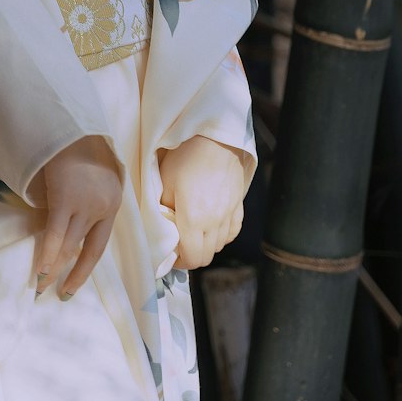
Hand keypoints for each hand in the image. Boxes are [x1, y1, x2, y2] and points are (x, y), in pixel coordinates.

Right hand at [27, 135, 122, 299]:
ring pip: (69, 244)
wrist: (72, 127)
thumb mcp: (93, 179)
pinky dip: (48, 253)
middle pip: (84, 249)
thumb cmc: (80, 149)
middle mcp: (103, 208)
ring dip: (54, 267)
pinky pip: (55, 233)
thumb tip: (67, 228)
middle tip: (56, 292)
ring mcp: (86, 204)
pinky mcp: (66, 199)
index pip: (99, 245)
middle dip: (69, 273)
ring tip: (41, 283)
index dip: (84, 268)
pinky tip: (40, 269)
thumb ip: (85, 203)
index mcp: (112, 204)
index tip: (72, 287)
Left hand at [157, 135, 245, 269]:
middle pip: (206, 257)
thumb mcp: (164, 183)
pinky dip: (222, 235)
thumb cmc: (184, 157)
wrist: (214, 137)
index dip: (179, 262)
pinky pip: (233, 231)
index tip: (171, 255)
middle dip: (191, 257)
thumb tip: (163, 230)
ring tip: (194, 233)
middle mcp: (214, 222)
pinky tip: (213, 227)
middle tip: (180, 246)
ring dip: (206, 245)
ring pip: (219, 245)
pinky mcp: (239, 204)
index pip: (191, 259)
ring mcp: (229, 214)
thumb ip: (162, 212)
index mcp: (193, 220)